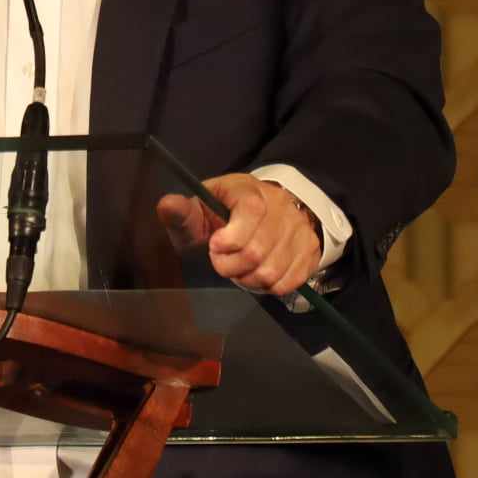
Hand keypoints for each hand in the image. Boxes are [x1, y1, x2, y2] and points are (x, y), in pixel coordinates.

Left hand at [155, 174, 322, 295]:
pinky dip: (268, 286)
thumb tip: (167, 205)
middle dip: (230, 266)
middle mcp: (281, 207)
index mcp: (250, 191)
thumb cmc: (225, 212)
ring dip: (248, 279)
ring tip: (239, 269)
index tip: (214, 245)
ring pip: (272, 271)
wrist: (267, 210)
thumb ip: (182, 212)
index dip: (229, 239)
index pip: (251, 212)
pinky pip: (288, 282)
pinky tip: (257, 274)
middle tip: (221, 262)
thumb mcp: (199, 208)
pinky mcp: (310, 251)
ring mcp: (299, 229)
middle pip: (256, 252)